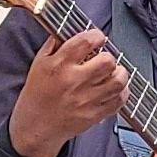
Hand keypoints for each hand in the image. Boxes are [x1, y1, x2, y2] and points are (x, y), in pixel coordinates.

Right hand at [9, 29, 127, 156]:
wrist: (35, 127)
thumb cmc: (37, 95)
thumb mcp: (39, 64)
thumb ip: (54, 45)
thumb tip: (70, 30)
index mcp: (59, 65)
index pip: (86, 41)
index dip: (97, 36)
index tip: (97, 38)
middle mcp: (74, 81)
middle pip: (107, 61)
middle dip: (108, 56)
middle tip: (103, 58)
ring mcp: (86, 100)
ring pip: (118, 81)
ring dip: (119, 73)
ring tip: (113, 72)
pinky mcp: (95, 114)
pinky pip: (119, 101)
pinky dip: (122, 92)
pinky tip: (114, 88)